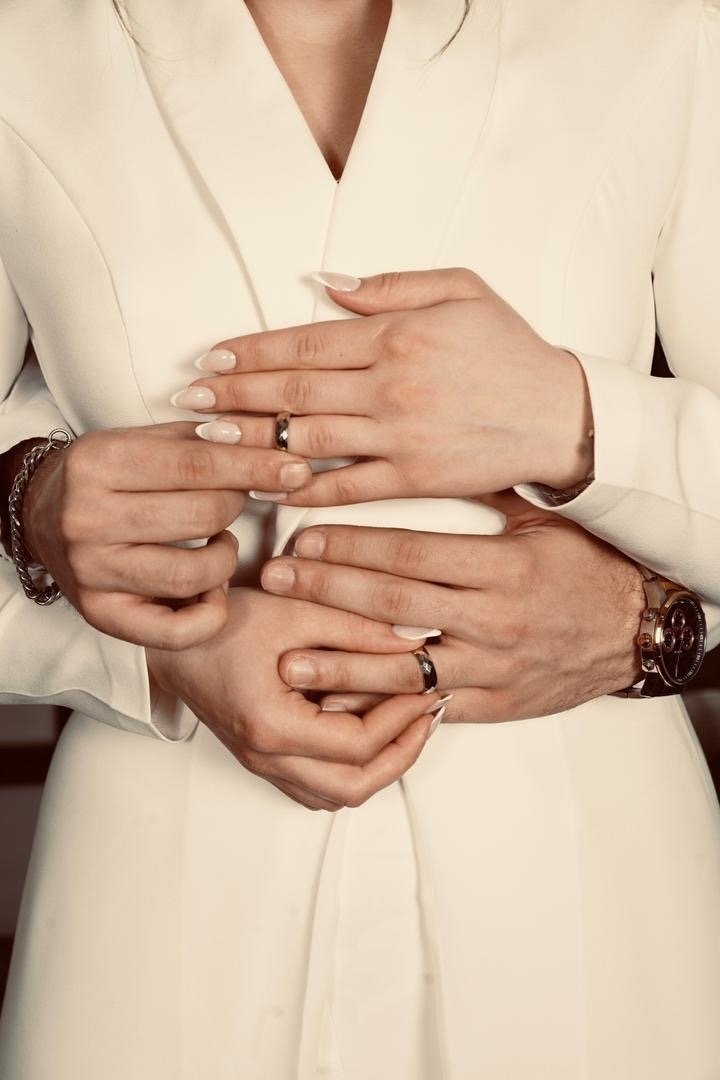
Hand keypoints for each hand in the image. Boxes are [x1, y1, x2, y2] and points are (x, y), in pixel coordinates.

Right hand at [22, 422, 310, 648]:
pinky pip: (179, 631)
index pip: (198, 464)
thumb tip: (267, 441)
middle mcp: (89, 519)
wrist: (40, 515)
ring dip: (227, 558)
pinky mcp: (102, 614)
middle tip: (237, 501)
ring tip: (219, 543)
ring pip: (195, 574)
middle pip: (203, 516)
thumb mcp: (140, 440)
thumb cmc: (106, 476)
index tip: (295, 469)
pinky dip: (211, 611)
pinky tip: (210, 587)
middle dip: (239, 506)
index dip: (256, 467)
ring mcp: (93, 572)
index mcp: (99, 464)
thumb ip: (200, 440)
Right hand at [147, 588, 442, 809]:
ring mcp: (262, 763)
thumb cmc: (221, 624)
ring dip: (379, 767)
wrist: (171, 640)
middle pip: (351, 788)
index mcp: (271, 726)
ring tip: (408, 725)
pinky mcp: (263, 757)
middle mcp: (266, 756)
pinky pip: (316, 787)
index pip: (356, 745)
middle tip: (427, 715)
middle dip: (401, 756)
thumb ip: (356, 627)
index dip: (400, 720)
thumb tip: (414, 642)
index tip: (425, 686)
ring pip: (335, 795)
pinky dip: (351, 770)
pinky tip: (371, 734)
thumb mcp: (294, 612)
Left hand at [173, 268, 593, 504]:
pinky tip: (266, 487)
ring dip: (251, 440)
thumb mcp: (461, 290)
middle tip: (187, 401)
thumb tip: (326, 279)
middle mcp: (390, 386)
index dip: (251, 351)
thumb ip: (391, 284)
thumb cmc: (508, 349)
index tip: (210, 359)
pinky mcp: (413, 480)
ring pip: (308, 439)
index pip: (305, 341)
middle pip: (293, 390)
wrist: (559, 415)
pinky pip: (345, 487)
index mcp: (396, 336)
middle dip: (233, 395)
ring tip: (207, 440)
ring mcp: (399, 437)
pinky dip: (302, 488)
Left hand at [259, 494, 646, 722]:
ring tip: (290, 659)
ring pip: (405, 667)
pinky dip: (386, 708)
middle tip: (275, 584)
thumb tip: (430, 448)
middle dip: (327, 593)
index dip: (352, 547)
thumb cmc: (588, 567)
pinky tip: (343, 704)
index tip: (305, 540)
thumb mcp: (546, 520)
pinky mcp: (494, 703)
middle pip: (394, 605)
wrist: (636, 631)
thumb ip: (488, 492)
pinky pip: (433, 708)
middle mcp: (493, 618)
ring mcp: (493, 667)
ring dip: (342, 663)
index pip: (411, 554)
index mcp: (502, 566)